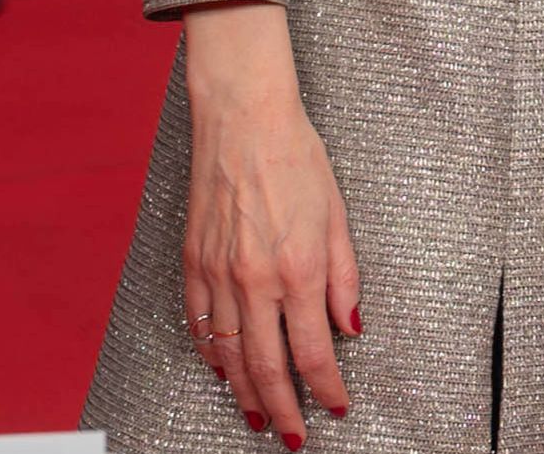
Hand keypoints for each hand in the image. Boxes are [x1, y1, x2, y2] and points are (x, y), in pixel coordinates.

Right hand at [181, 4, 357, 445]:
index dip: (325, 388)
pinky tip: (224, 369)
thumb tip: (350, 328)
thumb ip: (345, 279)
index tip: (335, 408)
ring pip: (229, 353)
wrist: (243, 121)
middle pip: (266, 366)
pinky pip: (200, 323)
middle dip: (282, 409)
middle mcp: (254, 279)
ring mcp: (218, 273)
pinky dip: (212, 353)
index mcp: (298, 268)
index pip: (313, 352)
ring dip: (245, 392)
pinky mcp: (193, 263)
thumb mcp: (338, 217)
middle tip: (292, 437)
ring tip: (259, 415)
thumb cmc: (297, 159)